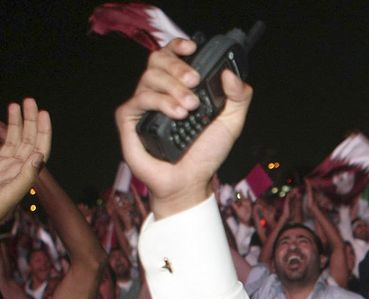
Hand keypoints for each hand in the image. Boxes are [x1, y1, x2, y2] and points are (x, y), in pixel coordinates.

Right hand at [0, 100, 50, 265]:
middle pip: (26, 139)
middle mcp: (14, 168)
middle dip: (29, 120)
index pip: (39, 147)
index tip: (43, 112)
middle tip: (28, 100)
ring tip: (13, 105)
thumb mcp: (10, 194)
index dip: (43, 130)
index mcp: (24, 174)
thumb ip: (24, 175)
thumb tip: (39, 154)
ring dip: (11, 122)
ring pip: (8, 139)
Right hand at [115, 38, 252, 218]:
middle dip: (179, 67)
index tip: (193, 48)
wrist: (189, 182)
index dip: (179, 46)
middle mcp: (160, 92)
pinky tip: (177, 114)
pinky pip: (140, 98)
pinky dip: (160, 102)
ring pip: (150, 77)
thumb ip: (239, 97)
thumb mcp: (231, 123)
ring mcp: (143, 105)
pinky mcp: (129, 119)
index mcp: (180, 87)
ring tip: (190, 108)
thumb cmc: (206, 154)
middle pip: (158, 60)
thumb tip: (231, 74)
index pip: (172, 56)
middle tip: (195, 82)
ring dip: (173, 89)